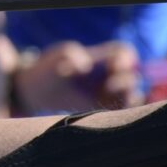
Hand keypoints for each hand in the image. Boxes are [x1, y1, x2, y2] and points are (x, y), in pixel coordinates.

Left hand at [13, 40, 142, 113]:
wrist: (33, 92)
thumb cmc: (46, 69)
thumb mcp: (55, 56)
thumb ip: (70, 53)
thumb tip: (85, 65)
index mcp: (101, 57)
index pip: (125, 53)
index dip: (126, 57)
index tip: (114, 64)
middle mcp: (108, 75)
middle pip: (134, 76)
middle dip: (126, 80)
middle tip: (110, 85)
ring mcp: (107, 93)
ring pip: (133, 96)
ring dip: (128, 97)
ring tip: (108, 98)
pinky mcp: (102, 110)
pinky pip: (122, 113)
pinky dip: (123, 111)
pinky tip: (109, 112)